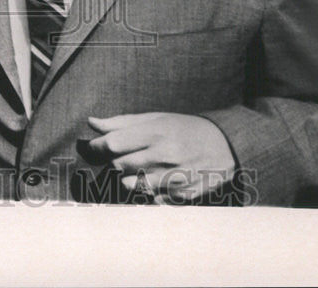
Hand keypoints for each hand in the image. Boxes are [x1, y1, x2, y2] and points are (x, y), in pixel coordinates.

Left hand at [87, 112, 235, 203]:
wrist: (225, 145)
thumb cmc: (184, 128)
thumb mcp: (156, 118)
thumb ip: (122, 122)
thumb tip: (91, 122)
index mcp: (156, 132)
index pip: (113, 143)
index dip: (96, 147)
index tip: (92, 147)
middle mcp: (163, 155)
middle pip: (118, 166)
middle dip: (113, 163)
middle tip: (119, 158)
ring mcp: (172, 178)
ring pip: (130, 186)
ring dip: (126, 179)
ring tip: (135, 170)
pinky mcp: (180, 196)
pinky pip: (148, 199)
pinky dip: (145, 191)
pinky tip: (154, 180)